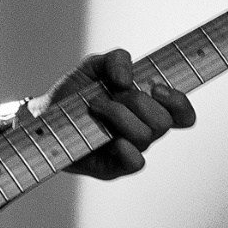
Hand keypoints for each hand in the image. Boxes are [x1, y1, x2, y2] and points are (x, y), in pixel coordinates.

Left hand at [39, 48, 194, 179]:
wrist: (45, 114)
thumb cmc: (75, 92)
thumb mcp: (94, 65)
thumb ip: (115, 60)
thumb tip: (127, 78)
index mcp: (147, 107)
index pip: (182, 113)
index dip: (179, 102)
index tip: (157, 88)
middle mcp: (143, 129)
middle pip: (163, 121)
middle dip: (136, 102)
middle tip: (112, 94)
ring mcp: (130, 149)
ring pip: (145, 135)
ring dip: (118, 115)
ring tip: (94, 107)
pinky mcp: (114, 168)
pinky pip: (135, 162)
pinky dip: (125, 148)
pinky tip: (109, 138)